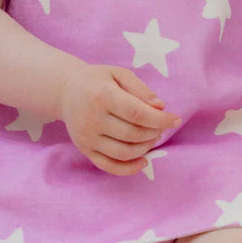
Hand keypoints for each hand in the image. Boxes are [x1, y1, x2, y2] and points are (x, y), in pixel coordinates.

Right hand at [60, 64, 180, 174]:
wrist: (66, 92)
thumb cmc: (98, 81)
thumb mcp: (119, 74)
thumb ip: (141, 89)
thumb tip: (161, 107)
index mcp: (102, 96)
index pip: (137, 114)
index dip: (160, 120)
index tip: (175, 119)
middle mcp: (92, 119)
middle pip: (133, 134)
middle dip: (154, 132)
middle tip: (160, 126)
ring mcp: (87, 137)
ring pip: (124, 152)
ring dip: (146, 148)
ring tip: (152, 137)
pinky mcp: (85, 150)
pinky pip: (109, 166)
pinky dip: (130, 168)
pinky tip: (144, 161)